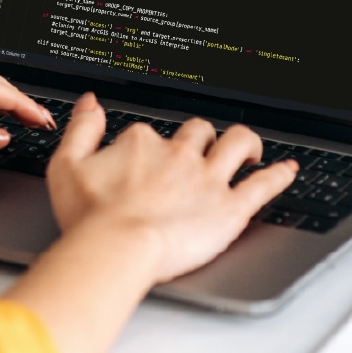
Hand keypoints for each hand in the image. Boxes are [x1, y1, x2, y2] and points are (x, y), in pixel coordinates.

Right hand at [47, 92, 297, 283]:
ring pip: (236, 144)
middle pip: (197, 132)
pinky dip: (277, 175)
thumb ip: (81, 128)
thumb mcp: (66, 164)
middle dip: (200, 137)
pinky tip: (285, 170)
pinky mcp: (229, 208)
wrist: (115, 249)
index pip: (149, 133)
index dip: (146, 147)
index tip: (142, 162)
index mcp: (141, 142)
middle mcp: (178, 154)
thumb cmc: (89, 216)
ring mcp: (206, 179)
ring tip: (249, 149)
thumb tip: (90, 102)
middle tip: (200, 150)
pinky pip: (262, 185)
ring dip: (245, 142)